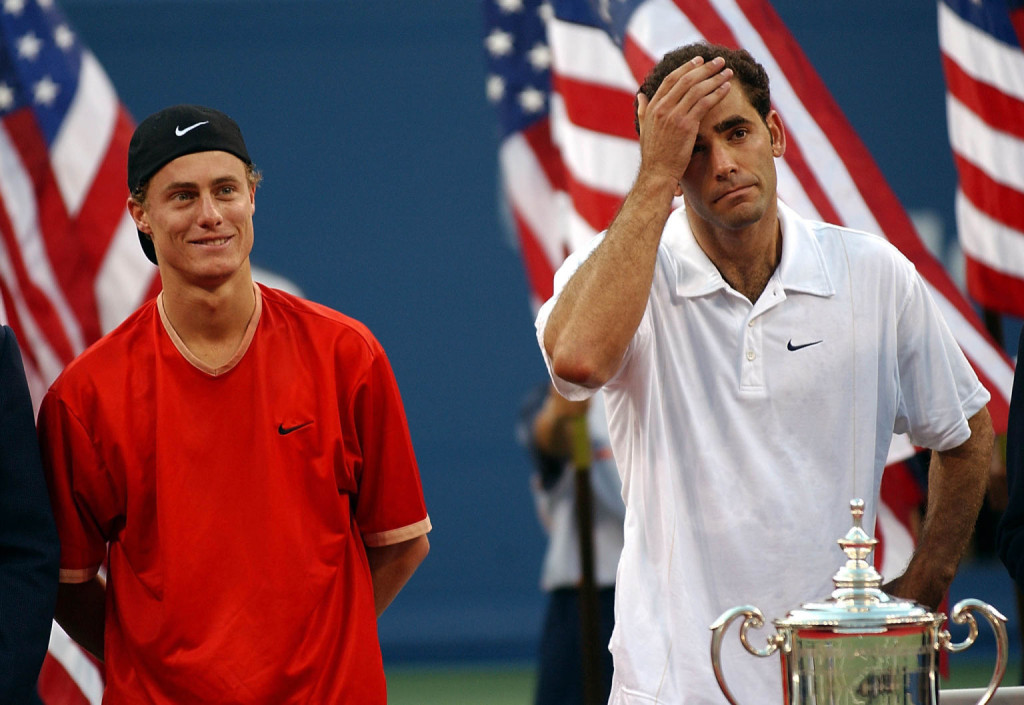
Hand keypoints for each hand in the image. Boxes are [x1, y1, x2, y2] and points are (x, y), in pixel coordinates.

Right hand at [635, 56, 733, 185]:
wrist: (657, 173)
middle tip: (719, 61)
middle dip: (705, 68)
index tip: (699, 61)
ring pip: (698, 89)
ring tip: (728, 72)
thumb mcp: (644, 129)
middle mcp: (662, 108)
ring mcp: (674, 116)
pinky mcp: (686, 125)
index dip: (687, 68)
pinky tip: (726, 88)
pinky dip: (717, 93)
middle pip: (686, 80)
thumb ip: (643, 110)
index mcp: (653, 107)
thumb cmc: (653, 155)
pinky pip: (705, 103)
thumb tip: (640, 95)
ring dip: (715, 78)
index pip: (671, 79)